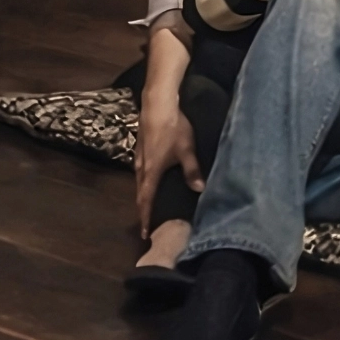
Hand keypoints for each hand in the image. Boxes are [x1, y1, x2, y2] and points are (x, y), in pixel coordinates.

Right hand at [133, 86, 202, 237]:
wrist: (157, 105)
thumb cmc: (172, 128)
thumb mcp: (187, 150)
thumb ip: (192, 171)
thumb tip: (200, 190)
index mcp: (151, 172)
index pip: (147, 200)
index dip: (146, 217)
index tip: (144, 233)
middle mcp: (141, 167)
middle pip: (140, 193)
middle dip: (144, 209)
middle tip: (147, 223)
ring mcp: (138, 157)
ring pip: (139, 182)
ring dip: (143, 195)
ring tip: (149, 205)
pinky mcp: (140, 148)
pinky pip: (140, 171)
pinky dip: (145, 181)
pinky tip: (152, 179)